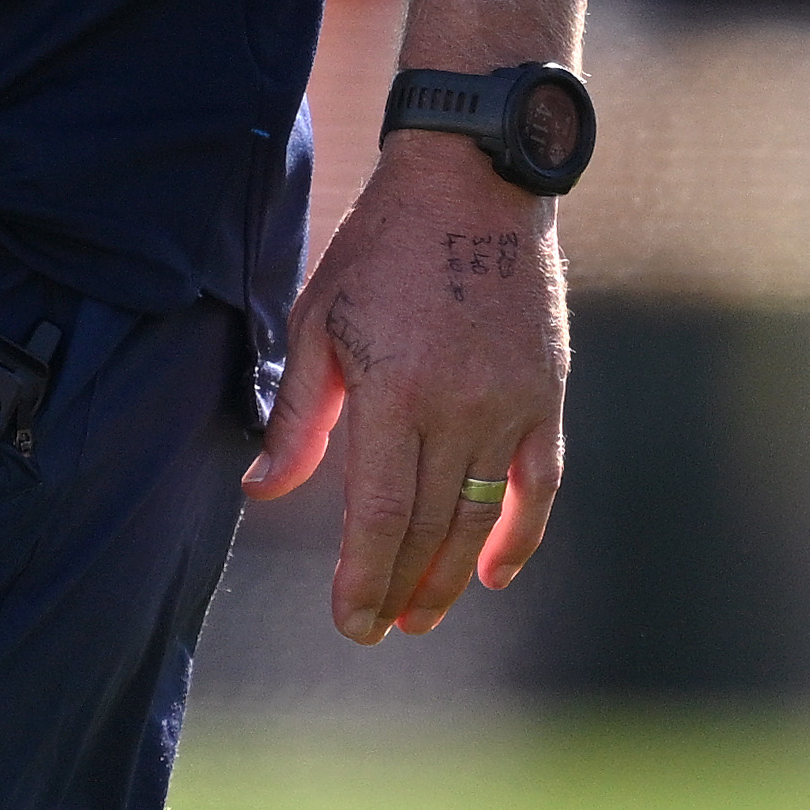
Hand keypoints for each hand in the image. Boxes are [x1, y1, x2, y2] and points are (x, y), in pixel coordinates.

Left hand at [239, 133, 567, 643]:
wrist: (475, 179)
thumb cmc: (382, 245)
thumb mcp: (320, 318)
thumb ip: (297, 414)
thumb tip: (263, 491)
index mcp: (396, 389)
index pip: (379, 513)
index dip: (363, 577)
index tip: (350, 622)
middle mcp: (459, 406)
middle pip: (429, 526)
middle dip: (400, 588)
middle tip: (378, 630)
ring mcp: (511, 403)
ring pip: (481, 514)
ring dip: (451, 576)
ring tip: (424, 616)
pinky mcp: (546, 393)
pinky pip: (540, 482)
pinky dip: (521, 534)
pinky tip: (495, 574)